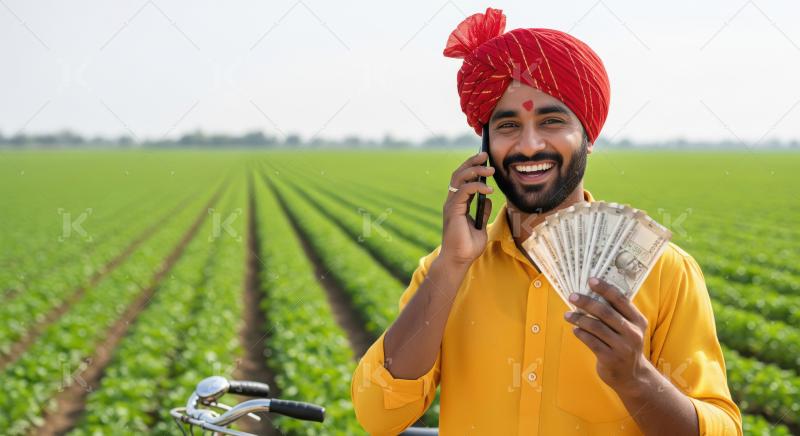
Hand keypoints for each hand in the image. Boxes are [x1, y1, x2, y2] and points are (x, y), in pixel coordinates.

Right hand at [439, 151, 494, 265]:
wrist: (459, 260)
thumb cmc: (467, 247)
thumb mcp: (480, 226)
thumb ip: (482, 212)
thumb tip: (488, 199)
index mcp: (458, 204)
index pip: (463, 179)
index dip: (472, 167)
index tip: (485, 160)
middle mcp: (452, 201)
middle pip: (459, 173)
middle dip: (472, 162)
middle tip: (485, 154)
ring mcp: (451, 204)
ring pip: (459, 178)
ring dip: (475, 170)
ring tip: (490, 169)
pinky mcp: (453, 209)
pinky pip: (464, 191)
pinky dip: (477, 186)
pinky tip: (488, 189)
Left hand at [564, 277, 651, 394]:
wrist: (632, 376)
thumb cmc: (624, 345)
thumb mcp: (628, 329)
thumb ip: (616, 313)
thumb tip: (591, 293)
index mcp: (638, 321)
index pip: (621, 300)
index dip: (605, 288)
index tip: (590, 280)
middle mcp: (632, 333)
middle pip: (606, 312)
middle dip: (586, 302)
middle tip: (572, 296)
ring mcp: (622, 347)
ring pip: (595, 327)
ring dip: (579, 318)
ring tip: (567, 315)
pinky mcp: (610, 359)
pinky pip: (591, 342)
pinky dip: (580, 333)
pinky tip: (575, 329)